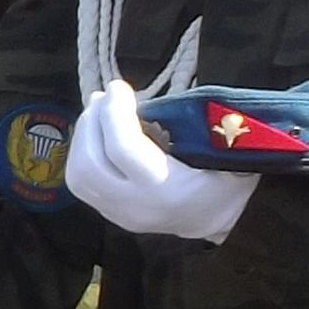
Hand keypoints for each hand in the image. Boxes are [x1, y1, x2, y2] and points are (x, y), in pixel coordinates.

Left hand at [64, 78, 259, 244]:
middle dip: (91, 122)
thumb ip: (207, 128)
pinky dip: (81, 151)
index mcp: (167, 191)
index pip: (123, 149)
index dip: (114, 112)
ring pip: (78, 175)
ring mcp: (118, 214)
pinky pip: (80, 182)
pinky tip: (95, 132)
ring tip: (96, 110)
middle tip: (103, 96)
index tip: (119, 86)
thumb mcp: (230, 154)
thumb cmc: (227, 182)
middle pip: (90, 163)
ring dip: (81, 136)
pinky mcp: (109, 212)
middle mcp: (136, 206)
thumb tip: (180, 98)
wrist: (219, 222)